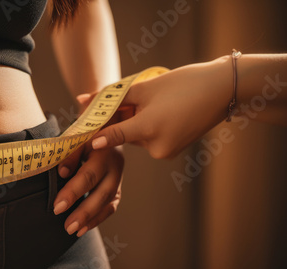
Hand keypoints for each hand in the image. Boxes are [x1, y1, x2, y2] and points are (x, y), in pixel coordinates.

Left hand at [53, 96, 123, 236]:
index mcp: (104, 148)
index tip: (57, 205)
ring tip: (73, 230)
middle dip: (83, 210)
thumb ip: (69, 150)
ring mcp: (119, 174)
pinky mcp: (118, 182)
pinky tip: (85, 228)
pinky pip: (112, 203)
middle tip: (66, 225)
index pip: (88, 174)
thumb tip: (61, 172)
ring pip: (109, 199)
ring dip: (92, 217)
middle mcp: (116, 162)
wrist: (107, 117)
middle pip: (102, 191)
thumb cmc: (86, 125)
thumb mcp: (76, 131)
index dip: (73, 191)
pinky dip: (100, 217)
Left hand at [90, 59, 231, 157]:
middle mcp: (156, 147)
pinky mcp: (173, 151)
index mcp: (149, 129)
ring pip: (137, 137)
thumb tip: (83, 100)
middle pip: (124, 134)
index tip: (77, 136)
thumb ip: (113, 97)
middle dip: (117, 119)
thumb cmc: (184, 84)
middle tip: (112, 102)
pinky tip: (158, 110)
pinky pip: (150, 139)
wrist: (223, 91)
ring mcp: (166, 152)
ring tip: (148, 101)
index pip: (113, 134)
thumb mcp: (146, 88)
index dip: (94, 133)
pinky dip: (146, 127)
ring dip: (133, 122)